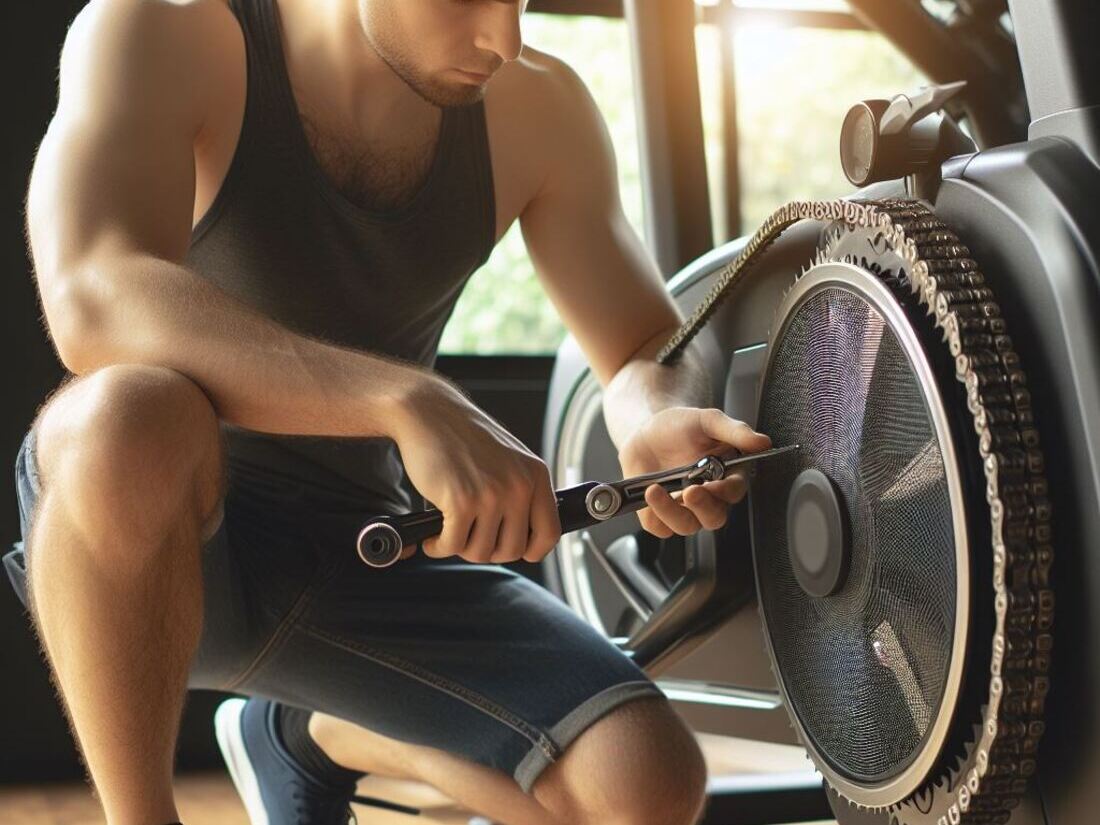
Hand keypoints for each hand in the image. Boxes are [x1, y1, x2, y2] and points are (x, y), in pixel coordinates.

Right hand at [389, 376, 561, 563]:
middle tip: (470, 535)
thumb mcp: (509, 459)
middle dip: (487, 550)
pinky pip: (452, 545)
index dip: (532, 550)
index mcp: (535, 475)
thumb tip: (521, 535)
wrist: (429, 413)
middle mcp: (519, 486)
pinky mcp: (461, 501)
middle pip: (511, 550)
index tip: (516, 550)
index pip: (549, 533)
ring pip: (480, 552)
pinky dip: (439, 547)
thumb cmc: (463, 437)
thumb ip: (520, 491)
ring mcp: (491, 494)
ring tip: (450, 530)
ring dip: (460, 548)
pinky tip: (434, 535)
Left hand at [616, 407, 771, 538]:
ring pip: (686, 526)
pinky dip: (653, 515)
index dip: (727, 492)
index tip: (716, 485)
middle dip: (703, 507)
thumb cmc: (681, 426)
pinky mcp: (659, 515)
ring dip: (672, 512)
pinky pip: (659, 527)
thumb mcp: (708, 421)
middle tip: (691, 491)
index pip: (734, 492)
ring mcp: (683, 508)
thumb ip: (735, 431)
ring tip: (656, 490)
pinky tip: (648, 494)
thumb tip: (762, 442)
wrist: (647, 429)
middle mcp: (708, 497)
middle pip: (713, 517)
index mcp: (725, 476)